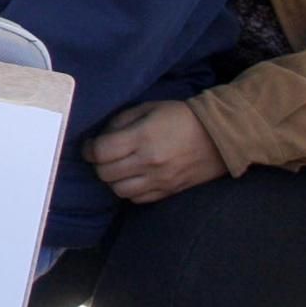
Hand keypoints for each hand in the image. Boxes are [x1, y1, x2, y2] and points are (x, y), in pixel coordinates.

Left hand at [84, 99, 227, 203]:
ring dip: (112, 179)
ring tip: (116, 168)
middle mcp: (147, 163)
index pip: (101, 152)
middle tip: (101, 156)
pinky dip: (128, 190)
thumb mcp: (148, 108)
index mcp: (141, 138)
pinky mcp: (167, 192)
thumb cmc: (180, 116)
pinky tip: (132, 178)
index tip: (88, 147)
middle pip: (106, 173)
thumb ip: (122, 121)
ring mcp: (158, 181)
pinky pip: (137, 199)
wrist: (217, 136)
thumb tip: (102, 136)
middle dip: (98, 164)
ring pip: (118, 190)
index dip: (88, 150)